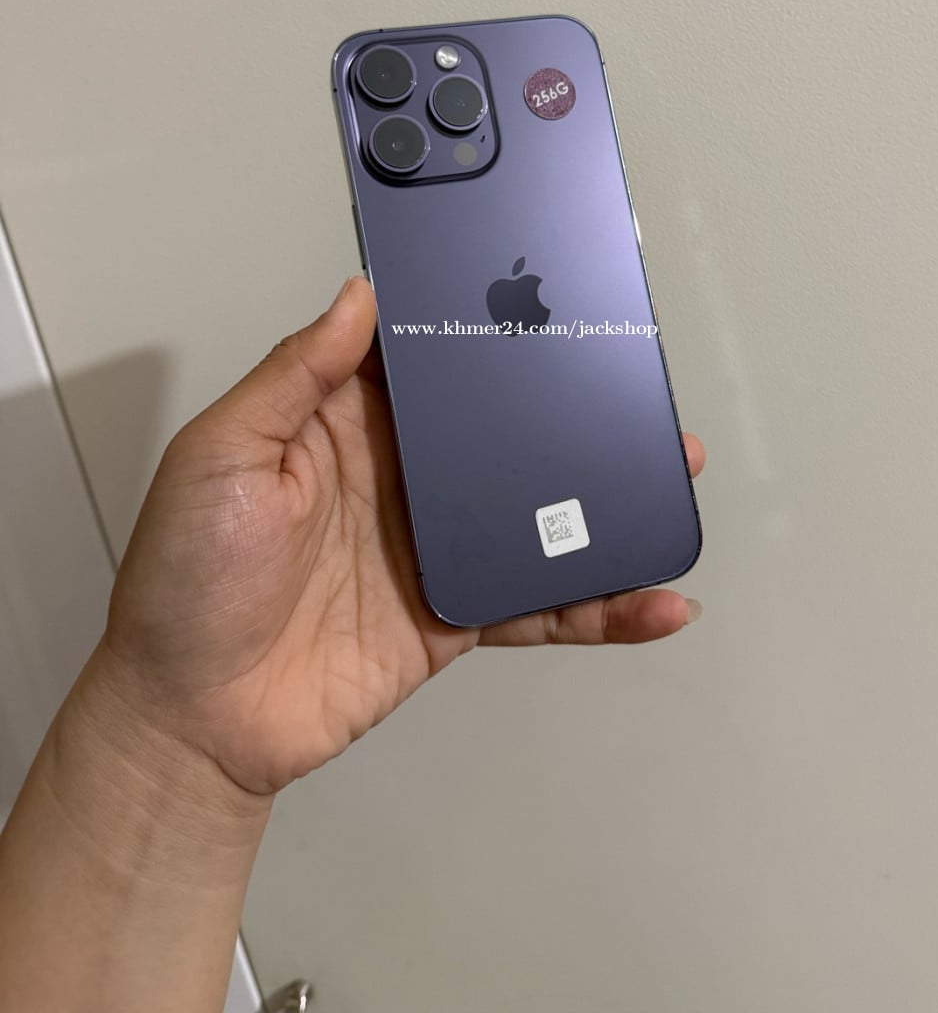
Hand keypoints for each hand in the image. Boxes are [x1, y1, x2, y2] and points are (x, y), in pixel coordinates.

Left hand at [102, 277, 705, 796]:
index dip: (486, 330)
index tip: (549, 298)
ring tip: (675, 476)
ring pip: (539, 512)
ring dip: (607, 500)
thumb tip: (359, 294)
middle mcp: (402, 477)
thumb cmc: (187, 579)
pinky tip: (652, 602)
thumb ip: (294, 375)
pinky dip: (599, 607)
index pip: (433, 363)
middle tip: (638, 386)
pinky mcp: (456, 617)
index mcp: (346, 423)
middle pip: (504, 431)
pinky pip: (539, 604)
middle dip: (573, 409)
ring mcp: (435, 547)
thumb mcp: (223, 455)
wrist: (192, 719)